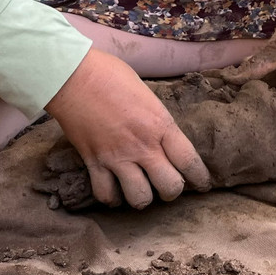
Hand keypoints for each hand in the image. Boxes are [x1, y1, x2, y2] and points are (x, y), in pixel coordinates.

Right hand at [46, 48, 211, 208]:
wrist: (73, 76)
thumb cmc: (111, 75)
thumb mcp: (147, 94)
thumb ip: (157, 119)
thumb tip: (162, 134)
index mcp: (160, 124)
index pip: (189, 161)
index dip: (200, 178)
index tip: (202, 184)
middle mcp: (142, 146)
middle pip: (170, 187)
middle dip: (173, 191)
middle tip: (168, 186)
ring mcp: (117, 157)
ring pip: (140, 199)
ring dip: (143, 198)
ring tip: (141, 190)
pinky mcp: (94, 163)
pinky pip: (106, 195)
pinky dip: (112, 198)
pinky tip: (115, 192)